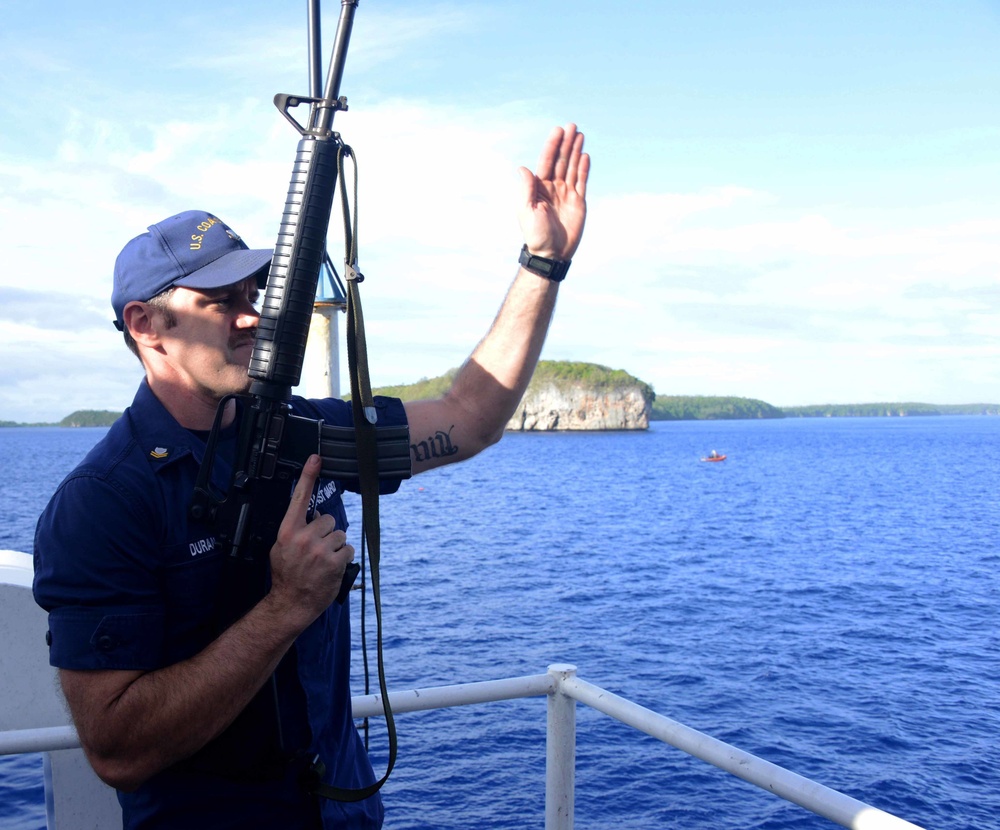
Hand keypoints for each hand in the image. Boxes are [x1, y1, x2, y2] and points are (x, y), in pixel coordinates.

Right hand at [268, 454, 354, 625]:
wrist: (291, 602)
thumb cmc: (286, 575)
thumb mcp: (281, 548)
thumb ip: (296, 530)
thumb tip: (314, 516)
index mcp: (288, 532)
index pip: (299, 498)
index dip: (309, 476)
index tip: (316, 457)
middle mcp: (304, 537)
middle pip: (328, 519)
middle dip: (326, 533)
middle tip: (317, 550)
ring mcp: (320, 550)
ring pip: (340, 534)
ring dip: (335, 546)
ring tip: (323, 561)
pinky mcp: (334, 562)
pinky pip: (347, 549)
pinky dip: (343, 558)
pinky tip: (332, 568)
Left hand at [517, 123, 589, 260]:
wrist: (551, 253)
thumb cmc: (536, 235)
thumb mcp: (527, 211)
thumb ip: (527, 189)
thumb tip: (523, 168)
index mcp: (539, 188)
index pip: (547, 162)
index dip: (552, 146)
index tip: (558, 131)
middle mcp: (552, 187)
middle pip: (560, 161)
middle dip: (565, 143)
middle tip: (572, 126)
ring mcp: (566, 194)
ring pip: (572, 168)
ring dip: (575, 151)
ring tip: (580, 135)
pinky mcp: (578, 202)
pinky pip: (581, 181)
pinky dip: (583, 169)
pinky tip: (585, 156)